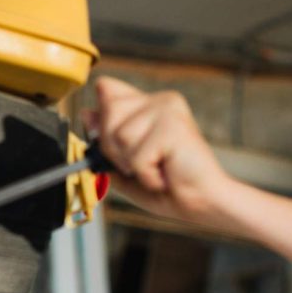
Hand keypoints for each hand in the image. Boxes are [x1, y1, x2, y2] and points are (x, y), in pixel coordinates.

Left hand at [87, 76, 232, 223]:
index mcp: (150, 103)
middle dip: (114, 148)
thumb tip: (86, 115)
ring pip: (118, 135)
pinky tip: (166, 175)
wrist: (204, 204)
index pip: (105, 88)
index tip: (120, 146)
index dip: (102, 120)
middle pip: (107, 111)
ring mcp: (168, 110)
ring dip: (132, 165)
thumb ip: (104, 143)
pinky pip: (136, 156)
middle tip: (142, 165)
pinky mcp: (173, 127)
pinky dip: (147, 176)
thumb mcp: (126, 167)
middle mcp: (161, 99)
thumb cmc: (170, 187)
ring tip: (157, 169)